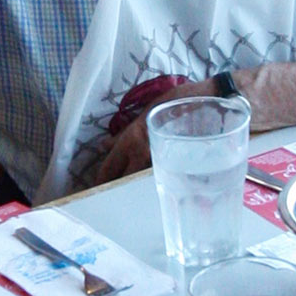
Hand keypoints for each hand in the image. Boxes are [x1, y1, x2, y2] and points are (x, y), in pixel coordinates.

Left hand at [95, 77, 218, 185]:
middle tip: (108, 193)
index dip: (100, 180)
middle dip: (113, 187)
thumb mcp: (142, 115)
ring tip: (125, 191)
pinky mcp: (173, 165)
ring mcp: (158, 162)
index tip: (95, 187)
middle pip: (121, 181)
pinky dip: (149, 182)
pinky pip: (156, 178)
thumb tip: (104, 145)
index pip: (109, 168)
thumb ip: (122, 134)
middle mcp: (142, 155)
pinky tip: (147, 184)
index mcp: (131, 141)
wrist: (200, 102)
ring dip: (130, 186)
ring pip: (138, 182)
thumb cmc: (171, 103)